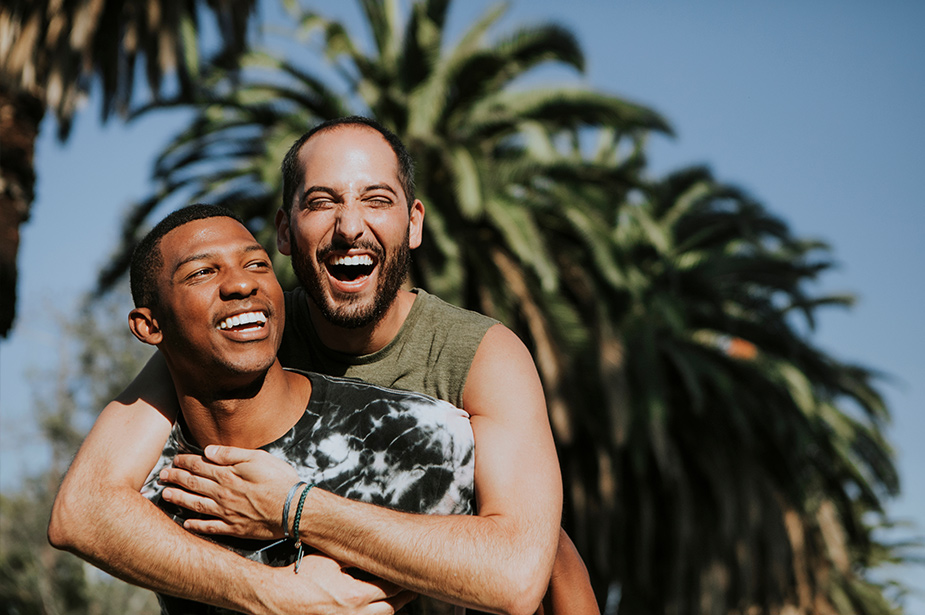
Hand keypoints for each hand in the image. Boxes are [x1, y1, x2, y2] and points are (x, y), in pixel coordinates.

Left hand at [159, 445, 297, 538]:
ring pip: (195, 505)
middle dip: (176, 478)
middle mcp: (222, 494)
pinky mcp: (233, 528)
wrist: (293, 509)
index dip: (185, 462)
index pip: (200, 466)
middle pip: (193, 484)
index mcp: (227, 475)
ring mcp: (226, 513)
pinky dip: (195, 526)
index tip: (174, 460)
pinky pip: (209, 527)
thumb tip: (208, 451)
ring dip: (179, 499)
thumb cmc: (280, 480)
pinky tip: (185, 523)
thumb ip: (231, 454)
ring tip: (165, 495)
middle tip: (162, 475)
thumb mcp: (258, 457)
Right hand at [264, 553, 415, 614]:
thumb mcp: (331, 560)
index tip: (409, 573)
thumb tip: (373, 553)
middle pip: (391, 609)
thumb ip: (354, 559)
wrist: (276, 597)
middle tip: (410, 588)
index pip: (390, 588)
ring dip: (389, 609)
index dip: (402, 580)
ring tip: (396, 600)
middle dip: (402, 598)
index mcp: (356, 595)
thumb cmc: (300, 577)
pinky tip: (374, 609)